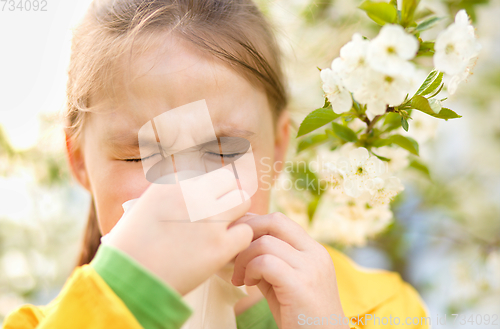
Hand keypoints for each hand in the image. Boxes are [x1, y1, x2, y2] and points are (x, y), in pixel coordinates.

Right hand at [106, 169, 252, 295]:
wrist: (130, 281)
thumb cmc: (130, 249)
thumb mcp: (143, 208)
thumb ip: (168, 196)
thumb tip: (188, 193)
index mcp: (172, 183)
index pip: (205, 174)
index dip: (206, 190)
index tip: (201, 204)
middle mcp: (193, 195)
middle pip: (227, 181)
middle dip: (225, 196)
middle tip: (219, 214)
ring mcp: (209, 219)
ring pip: (242, 201)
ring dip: (236, 214)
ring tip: (223, 230)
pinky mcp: (220, 245)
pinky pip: (245, 233)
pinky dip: (238, 241)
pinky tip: (224, 249)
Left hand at [231, 212, 348, 328]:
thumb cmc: (301, 317)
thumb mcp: (286, 282)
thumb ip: (270, 262)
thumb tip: (241, 246)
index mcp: (313, 250)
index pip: (279, 220)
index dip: (252, 225)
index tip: (236, 242)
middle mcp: (315, 253)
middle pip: (274, 221)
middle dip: (246, 233)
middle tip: (233, 253)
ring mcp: (310, 268)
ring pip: (265, 242)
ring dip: (244, 258)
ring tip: (241, 277)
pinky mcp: (300, 285)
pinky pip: (266, 262)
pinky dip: (251, 270)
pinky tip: (249, 284)